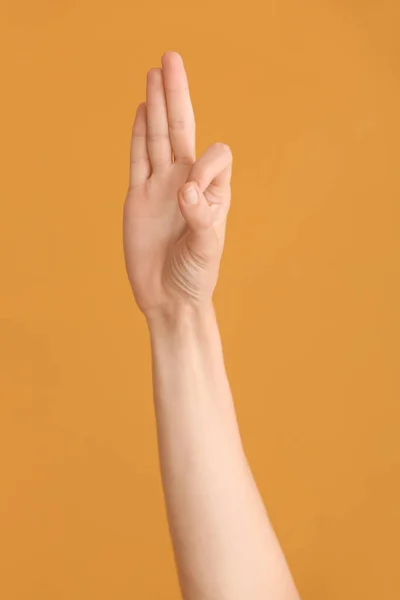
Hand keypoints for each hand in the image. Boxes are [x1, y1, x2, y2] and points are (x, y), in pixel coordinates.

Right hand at [122, 52, 232, 320]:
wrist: (168, 298)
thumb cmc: (195, 276)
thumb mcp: (206, 248)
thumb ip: (201, 217)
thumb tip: (185, 189)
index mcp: (212, 192)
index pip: (214, 156)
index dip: (206, 165)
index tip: (191, 196)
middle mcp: (187, 183)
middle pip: (183, 130)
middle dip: (178, 95)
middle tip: (170, 59)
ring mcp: (161, 187)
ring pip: (158, 138)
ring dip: (158, 106)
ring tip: (155, 72)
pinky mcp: (138, 197)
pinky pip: (138, 159)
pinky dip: (139, 135)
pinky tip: (142, 110)